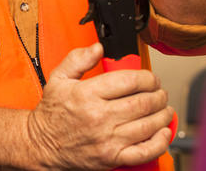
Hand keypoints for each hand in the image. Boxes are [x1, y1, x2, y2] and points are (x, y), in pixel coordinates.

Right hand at [29, 43, 173, 169]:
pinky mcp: (112, 158)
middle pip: (143, 102)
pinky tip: (164, 131)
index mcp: (87, 94)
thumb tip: (97, 48)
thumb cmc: (51, 114)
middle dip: (158, 95)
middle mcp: (99, 117)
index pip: (130, 81)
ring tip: (164, 108)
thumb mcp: (58, 79)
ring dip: (163, 115)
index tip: (150, 78)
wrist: (41, 144)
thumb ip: (77, 59)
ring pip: (148, 125)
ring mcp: (107, 139)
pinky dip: (160, 141)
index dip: (148, 77)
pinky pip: (144, 151)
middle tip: (159, 92)